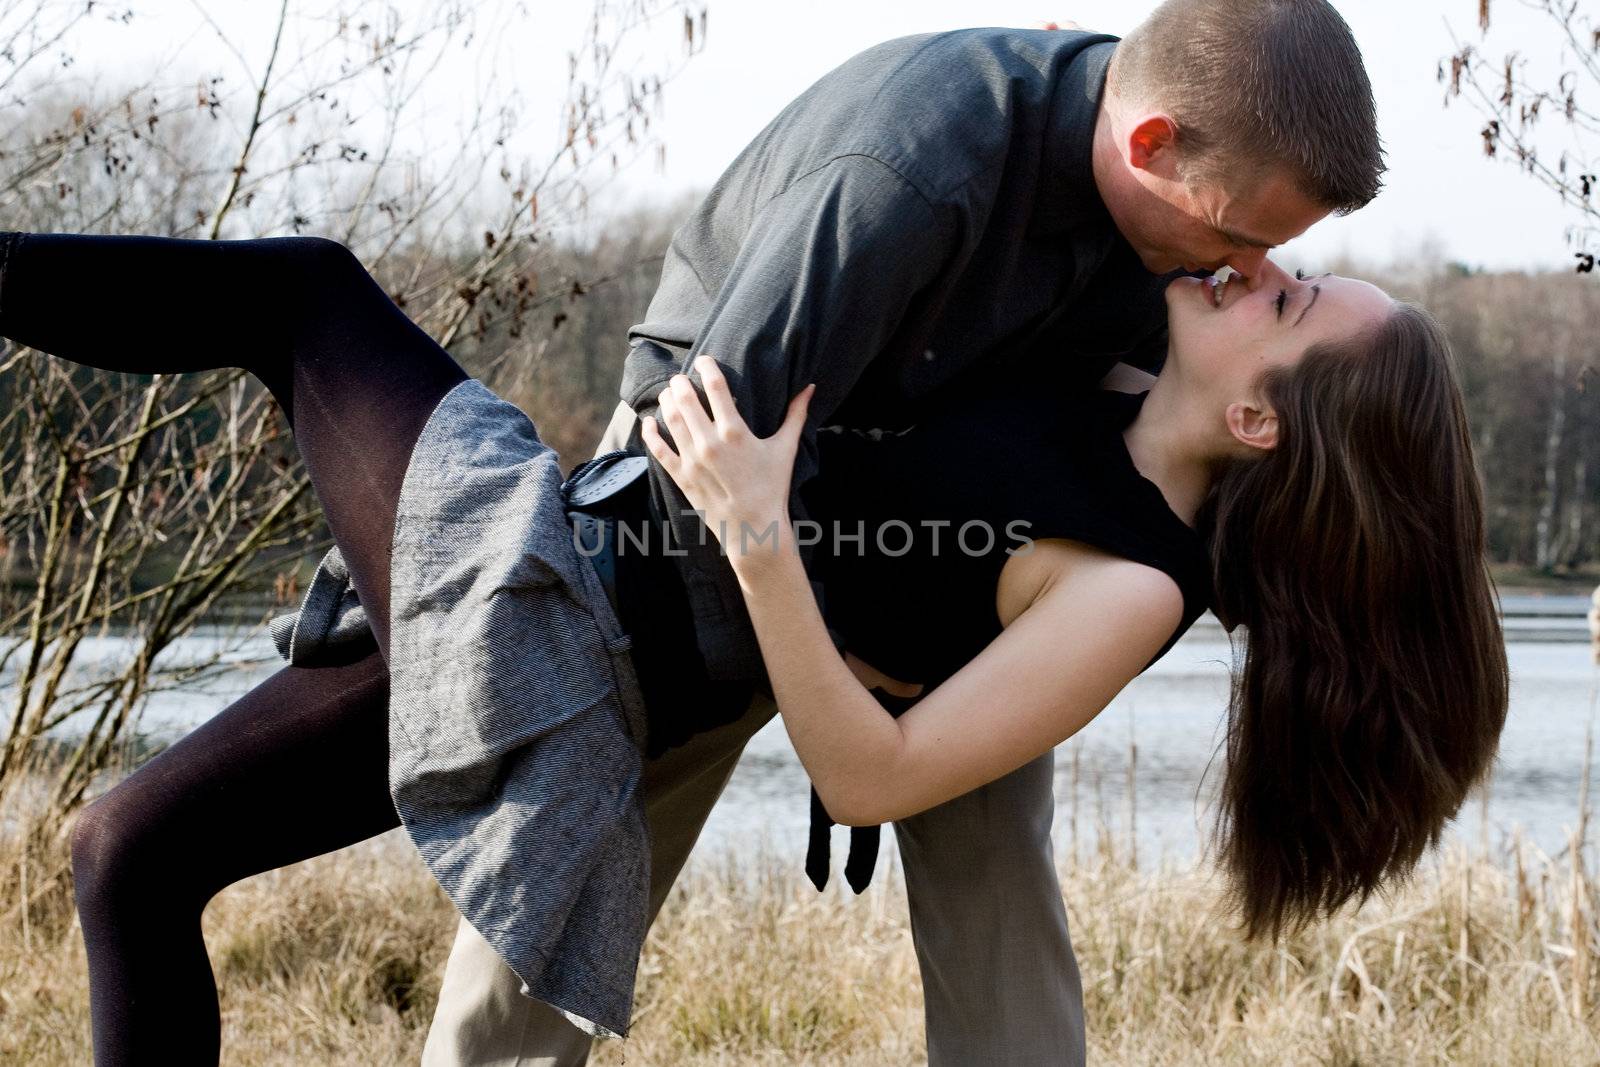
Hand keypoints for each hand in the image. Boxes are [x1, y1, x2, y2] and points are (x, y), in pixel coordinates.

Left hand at [641, 354, 814, 565]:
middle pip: (687, 399)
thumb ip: (796, 415)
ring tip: (669, 393)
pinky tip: (650, 421)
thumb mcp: (785, 448)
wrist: (754, 528)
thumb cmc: (772, 488)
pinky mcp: (681, 476)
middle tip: (681, 377)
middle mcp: (710, 443)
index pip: (716, 387)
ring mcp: (692, 460)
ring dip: (667, 401)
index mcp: (735, 432)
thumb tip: (811, 387)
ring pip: (671, 419)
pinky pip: (658, 449)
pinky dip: (651, 432)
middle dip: (681, 382)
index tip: (704, 360)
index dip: (707, 368)